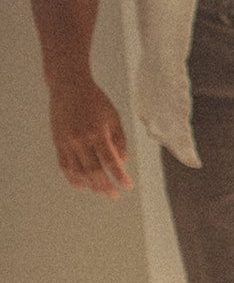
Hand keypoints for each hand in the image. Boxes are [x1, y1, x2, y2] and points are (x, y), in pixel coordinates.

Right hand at [48, 80, 132, 198]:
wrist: (69, 87)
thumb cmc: (96, 101)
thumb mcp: (114, 118)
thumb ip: (119, 140)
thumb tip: (123, 162)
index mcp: (97, 133)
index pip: (110, 161)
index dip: (119, 176)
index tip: (127, 186)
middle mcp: (80, 140)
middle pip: (93, 171)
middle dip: (105, 186)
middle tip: (114, 195)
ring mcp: (67, 142)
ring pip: (77, 171)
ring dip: (89, 185)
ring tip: (100, 192)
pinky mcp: (58, 142)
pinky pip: (64, 165)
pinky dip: (73, 177)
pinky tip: (81, 185)